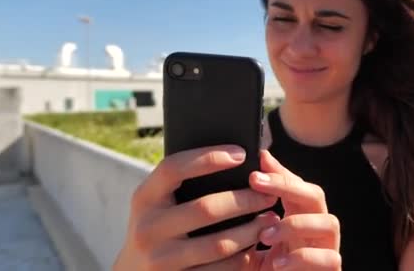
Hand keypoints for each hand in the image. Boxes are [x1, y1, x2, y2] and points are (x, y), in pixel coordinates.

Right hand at [113, 145, 279, 269]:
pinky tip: (255, 247)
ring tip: (270, 219)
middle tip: (269, 194)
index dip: (209, 158)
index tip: (241, 154)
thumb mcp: (159, 202)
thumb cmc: (159, 226)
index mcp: (144, 198)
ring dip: (251, 231)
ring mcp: (160, 260)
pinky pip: (220, 270)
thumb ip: (183, 182)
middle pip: (206, 208)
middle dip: (245, 200)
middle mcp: (147, 228)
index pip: (174, 168)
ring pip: (219, 244)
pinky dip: (243, 258)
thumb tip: (236, 156)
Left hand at [246, 151, 341, 270]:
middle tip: (257, 185)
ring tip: (266, 235)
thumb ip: (262, 200)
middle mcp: (318, 229)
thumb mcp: (260, 234)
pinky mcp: (332, 270)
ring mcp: (328, 249)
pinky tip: (278, 263)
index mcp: (301, 216)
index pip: (297, 185)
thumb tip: (262, 156)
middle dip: (288, 188)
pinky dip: (303, 259)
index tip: (254, 170)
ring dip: (296, 224)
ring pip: (329, 223)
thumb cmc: (272, 268)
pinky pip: (330, 259)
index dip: (279, 175)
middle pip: (317, 196)